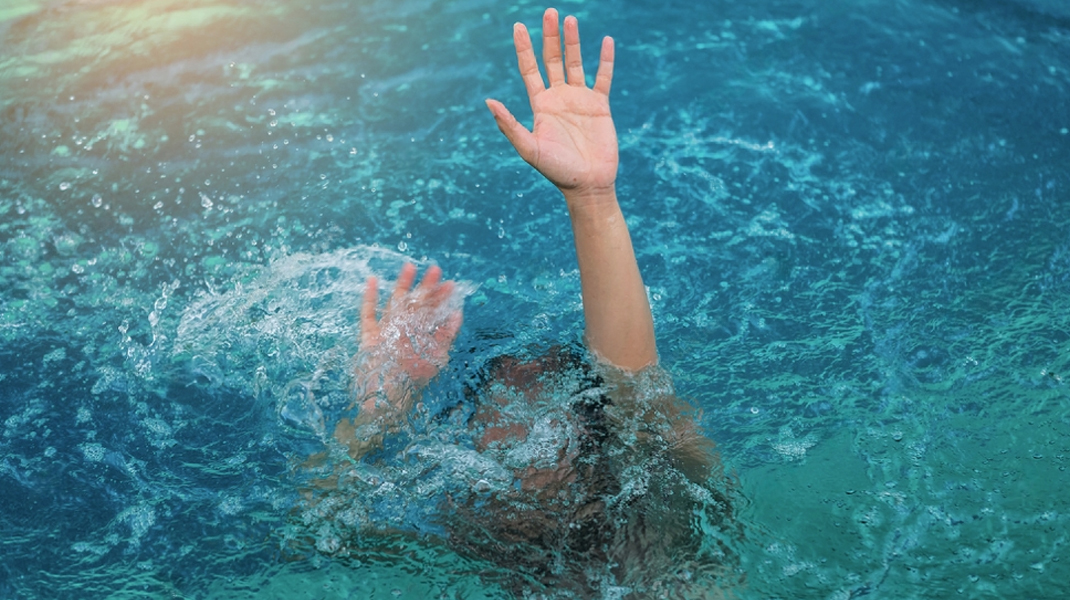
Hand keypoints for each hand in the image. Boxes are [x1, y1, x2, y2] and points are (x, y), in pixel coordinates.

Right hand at [355, 263, 462, 415]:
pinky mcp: (368, 337)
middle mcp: (404, 333)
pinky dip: (369, 298)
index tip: (451, 284)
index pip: (433, 313)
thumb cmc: (411, 381)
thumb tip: (458, 313)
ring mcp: (386, 333)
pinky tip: (371, 280)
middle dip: (426, 287)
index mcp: (420, 337)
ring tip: (409, 266)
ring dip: (402, 286)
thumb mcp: (436, 357)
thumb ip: (446, 335)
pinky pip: (367, 314)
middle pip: (416, 305)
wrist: (386, 399)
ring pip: (394, 304)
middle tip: (436, 269)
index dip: (441, 298)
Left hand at [486, 8, 617, 204]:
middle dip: (549, 36)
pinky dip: (605, 60)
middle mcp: (559, 98)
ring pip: (575, 63)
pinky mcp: (600, 106)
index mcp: (540, 105)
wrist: (588, 185)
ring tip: (569, 19)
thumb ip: (509, 125)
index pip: (529, 69)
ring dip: (573, 42)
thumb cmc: (557, 171)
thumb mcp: (529, 149)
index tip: (518, 26)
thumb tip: (488, 101)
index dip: (523, 48)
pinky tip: (605, 41)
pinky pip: (603, 77)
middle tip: (549, 11)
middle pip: (552, 60)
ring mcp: (580, 100)